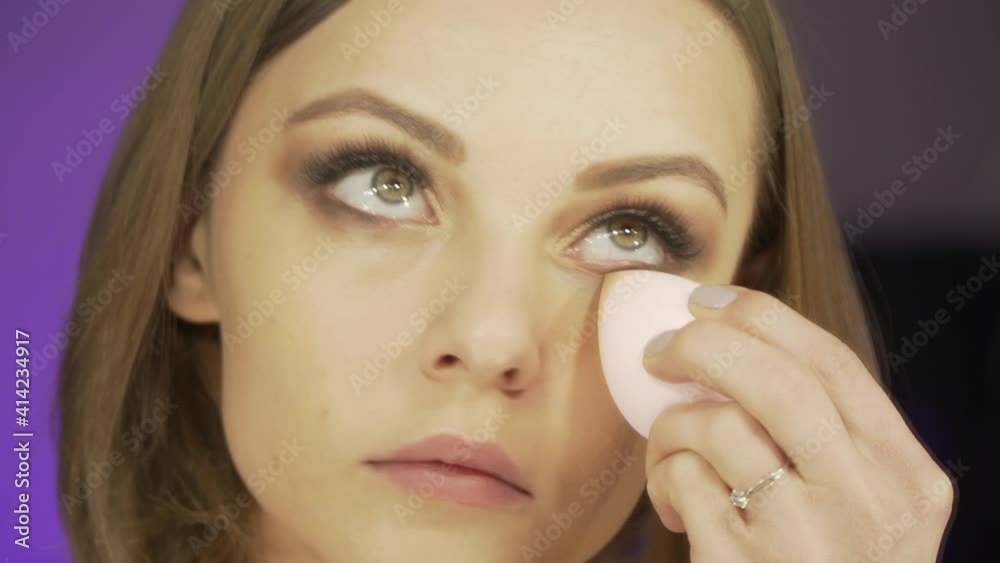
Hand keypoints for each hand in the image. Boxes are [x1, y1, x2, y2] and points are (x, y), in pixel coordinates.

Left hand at [641, 284, 954, 562]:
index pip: (833, 362)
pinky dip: (665, 479)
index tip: (706, 300)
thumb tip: (735, 344)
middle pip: (774, 379)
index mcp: (909, 478)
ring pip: (717, 424)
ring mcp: (809, 538)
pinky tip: (676, 508)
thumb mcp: (862, 507)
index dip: (760, 316)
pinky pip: (684, 479)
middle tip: (658, 351)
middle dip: (702, 346)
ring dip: (672, 427)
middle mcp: (871, 505)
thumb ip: (827, 436)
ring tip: (670, 456)